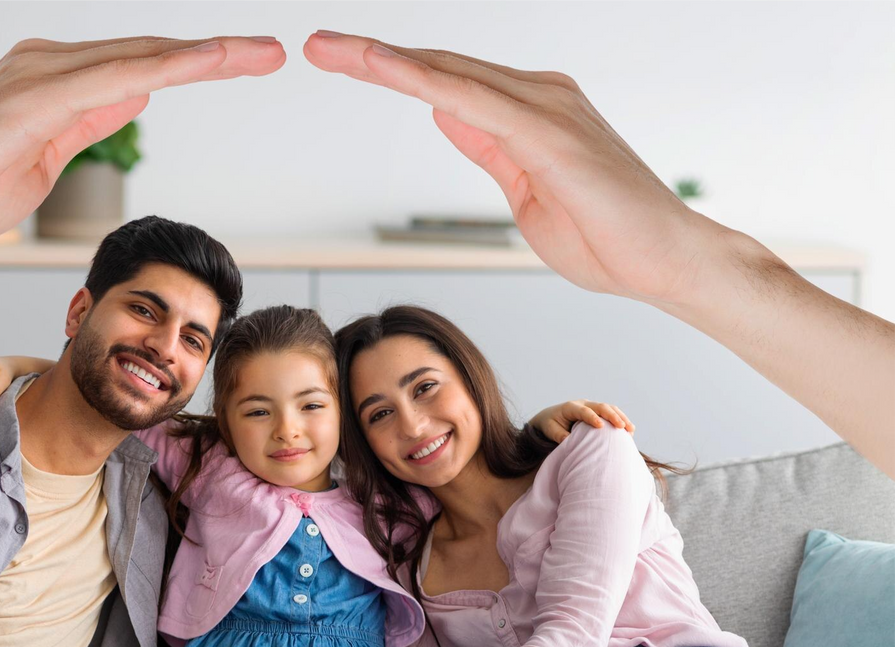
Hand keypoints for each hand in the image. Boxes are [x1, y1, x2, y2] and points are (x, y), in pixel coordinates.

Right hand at [0, 36, 284, 249]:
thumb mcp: (43, 158)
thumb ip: (85, 124)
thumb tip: (130, 95)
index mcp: (51, 82)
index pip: (137, 68)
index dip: (193, 63)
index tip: (246, 64)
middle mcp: (47, 64)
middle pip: (148, 52)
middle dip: (216, 52)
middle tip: (272, 51)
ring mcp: (40, 74)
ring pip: (140, 55)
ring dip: (206, 53)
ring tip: (261, 53)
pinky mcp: (33, 95)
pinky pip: (116, 74)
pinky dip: (168, 66)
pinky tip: (211, 61)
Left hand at [303, 31, 733, 305]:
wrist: (667, 263)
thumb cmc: (606, 235)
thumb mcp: (524, 189)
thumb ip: (487, 147)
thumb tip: (446, 114)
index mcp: (531, 111)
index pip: (447, 82)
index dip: (392, 69)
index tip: (340, 60)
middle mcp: (539, 95)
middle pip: (440, 67)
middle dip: (373, 55)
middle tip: (318, 44)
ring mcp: (546, 107)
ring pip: (449, 73)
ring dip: (384, 59)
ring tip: (330, 48)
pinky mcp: (549, 131)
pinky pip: (472, 98)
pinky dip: (421, 80)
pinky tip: (381, 67)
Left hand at [530, 400, 634, 443]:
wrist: (551, 417)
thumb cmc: (550, 424)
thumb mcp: (550, 430)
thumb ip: (560, 435)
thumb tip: (570, 441)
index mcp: (571, 407)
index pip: (584, 411)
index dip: (592, 418)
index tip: (600, 427)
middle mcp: (583, 404)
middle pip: (601, 407)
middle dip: (612, 416)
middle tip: (622, 427)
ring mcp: (592, 406)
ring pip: (610, 408)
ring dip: (621, 417)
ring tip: (631, 429)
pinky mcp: (598, 412)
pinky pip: (612, 413)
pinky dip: (621, 420)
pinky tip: (629, 431)